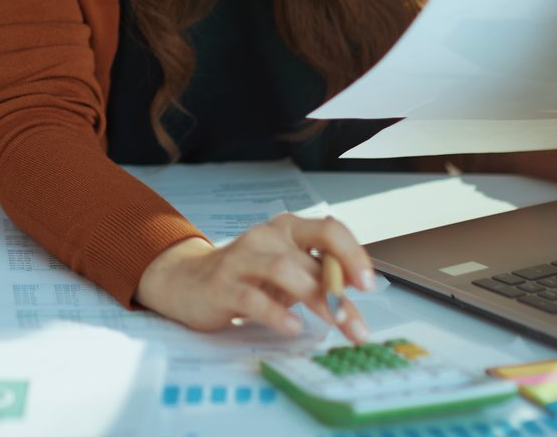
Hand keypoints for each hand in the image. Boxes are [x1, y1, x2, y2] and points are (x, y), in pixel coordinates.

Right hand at [135, 213, 373, 341]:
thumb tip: (355, 288)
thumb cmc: (246, 276)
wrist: (188, 281)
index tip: (368, 283)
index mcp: (288, 230)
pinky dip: (276, 313)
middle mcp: (266, 237)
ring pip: (284, 271)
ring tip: (334, 323)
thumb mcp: (287, 271)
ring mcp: (242, 258)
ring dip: (315, 298)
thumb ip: (318, 274)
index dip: (353, 255)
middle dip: (340, 294)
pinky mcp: (223, 285)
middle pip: (311, 259)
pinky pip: (252, 297)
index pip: (329, 231)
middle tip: (355, 323)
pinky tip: (293, 326)